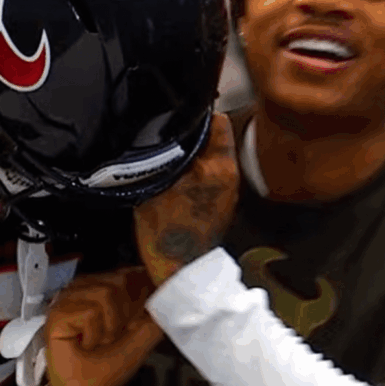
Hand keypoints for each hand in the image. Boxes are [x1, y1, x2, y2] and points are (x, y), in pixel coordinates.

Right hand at [35, 267, 162, 385]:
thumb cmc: (107, 368)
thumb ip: (158, 310)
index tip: (132, 324)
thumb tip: (175, 282)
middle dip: (124, 316)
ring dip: (109, 326)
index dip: (140, 296)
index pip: (132, 272)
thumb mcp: (144, 336)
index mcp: (105, 287)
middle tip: (110, 338)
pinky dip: (93, 334)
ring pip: (106, 292)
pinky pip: (89, 311)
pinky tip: (84, 344)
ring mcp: (68, 298)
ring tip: (97, 341)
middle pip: (121, 280)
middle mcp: (86, 287)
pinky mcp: (56, 313)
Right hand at [135, 112, 237, 286]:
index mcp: (217, 167)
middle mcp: (230, 174)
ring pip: (215, 153)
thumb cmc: (167, 234)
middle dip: (195, 131)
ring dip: (197, 150)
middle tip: (171, 132)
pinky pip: (214, 171)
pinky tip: (180, 174)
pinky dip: (200, 167)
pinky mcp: (225, 200)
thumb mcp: (154, 187)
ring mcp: (231, 188)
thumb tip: (160, 133)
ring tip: (173, 152)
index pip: (217, 120)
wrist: (182, 271)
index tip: (180, 114)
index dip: (196, 114)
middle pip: (217, 135)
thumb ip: (162, 156)